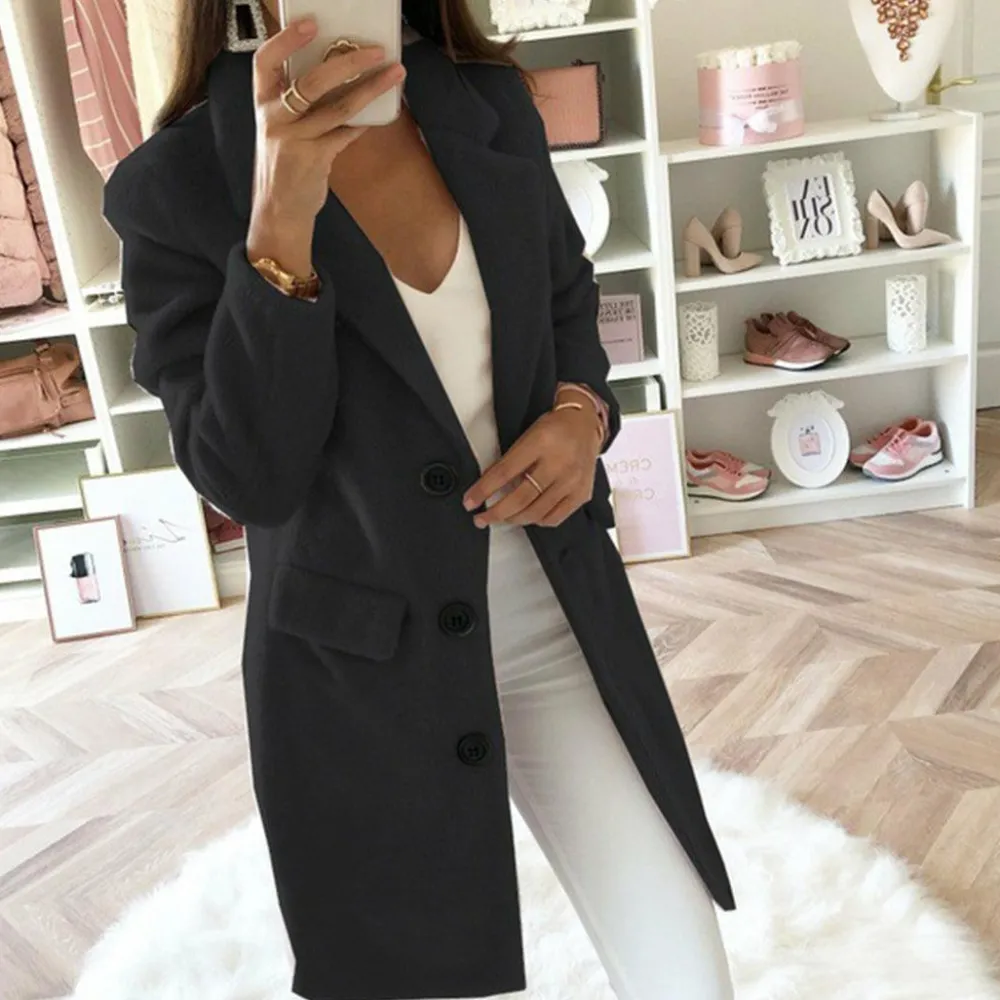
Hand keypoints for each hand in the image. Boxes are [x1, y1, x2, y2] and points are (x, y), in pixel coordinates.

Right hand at [246, 18, 404, 275]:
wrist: (278, 209)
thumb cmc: (284, 164)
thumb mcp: (281, 128)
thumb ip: (299, 104)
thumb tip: (338, 73)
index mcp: (263, 103)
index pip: (266, 61)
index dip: (285, 40)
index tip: (311, 23)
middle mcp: (274, 118)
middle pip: (312, 81)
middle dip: (347, 62)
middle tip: (375, 51)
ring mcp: (294, 139)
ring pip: (338, 107)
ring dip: (370, 89)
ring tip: (394, 75)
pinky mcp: (314, 159)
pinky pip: (346, 134)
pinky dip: (364, 122)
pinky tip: (380, 113)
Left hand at [462, 407, 603, 528]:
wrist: (585, 425)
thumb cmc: (554, 429)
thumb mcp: (527, 436)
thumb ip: (509, 461)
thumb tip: (486, 487)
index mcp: (540, 443)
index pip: (504, 472)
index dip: (483, 490)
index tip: (470, 502)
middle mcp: (558, 464)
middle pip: (520, 498)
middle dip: (495, 513)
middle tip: (481, 518)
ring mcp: (572, 481)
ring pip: (536, 512)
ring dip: (512, 519)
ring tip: (501, 518)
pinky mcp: (581, 494)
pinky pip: (554, 518)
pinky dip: (536, 521)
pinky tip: (527, 516)